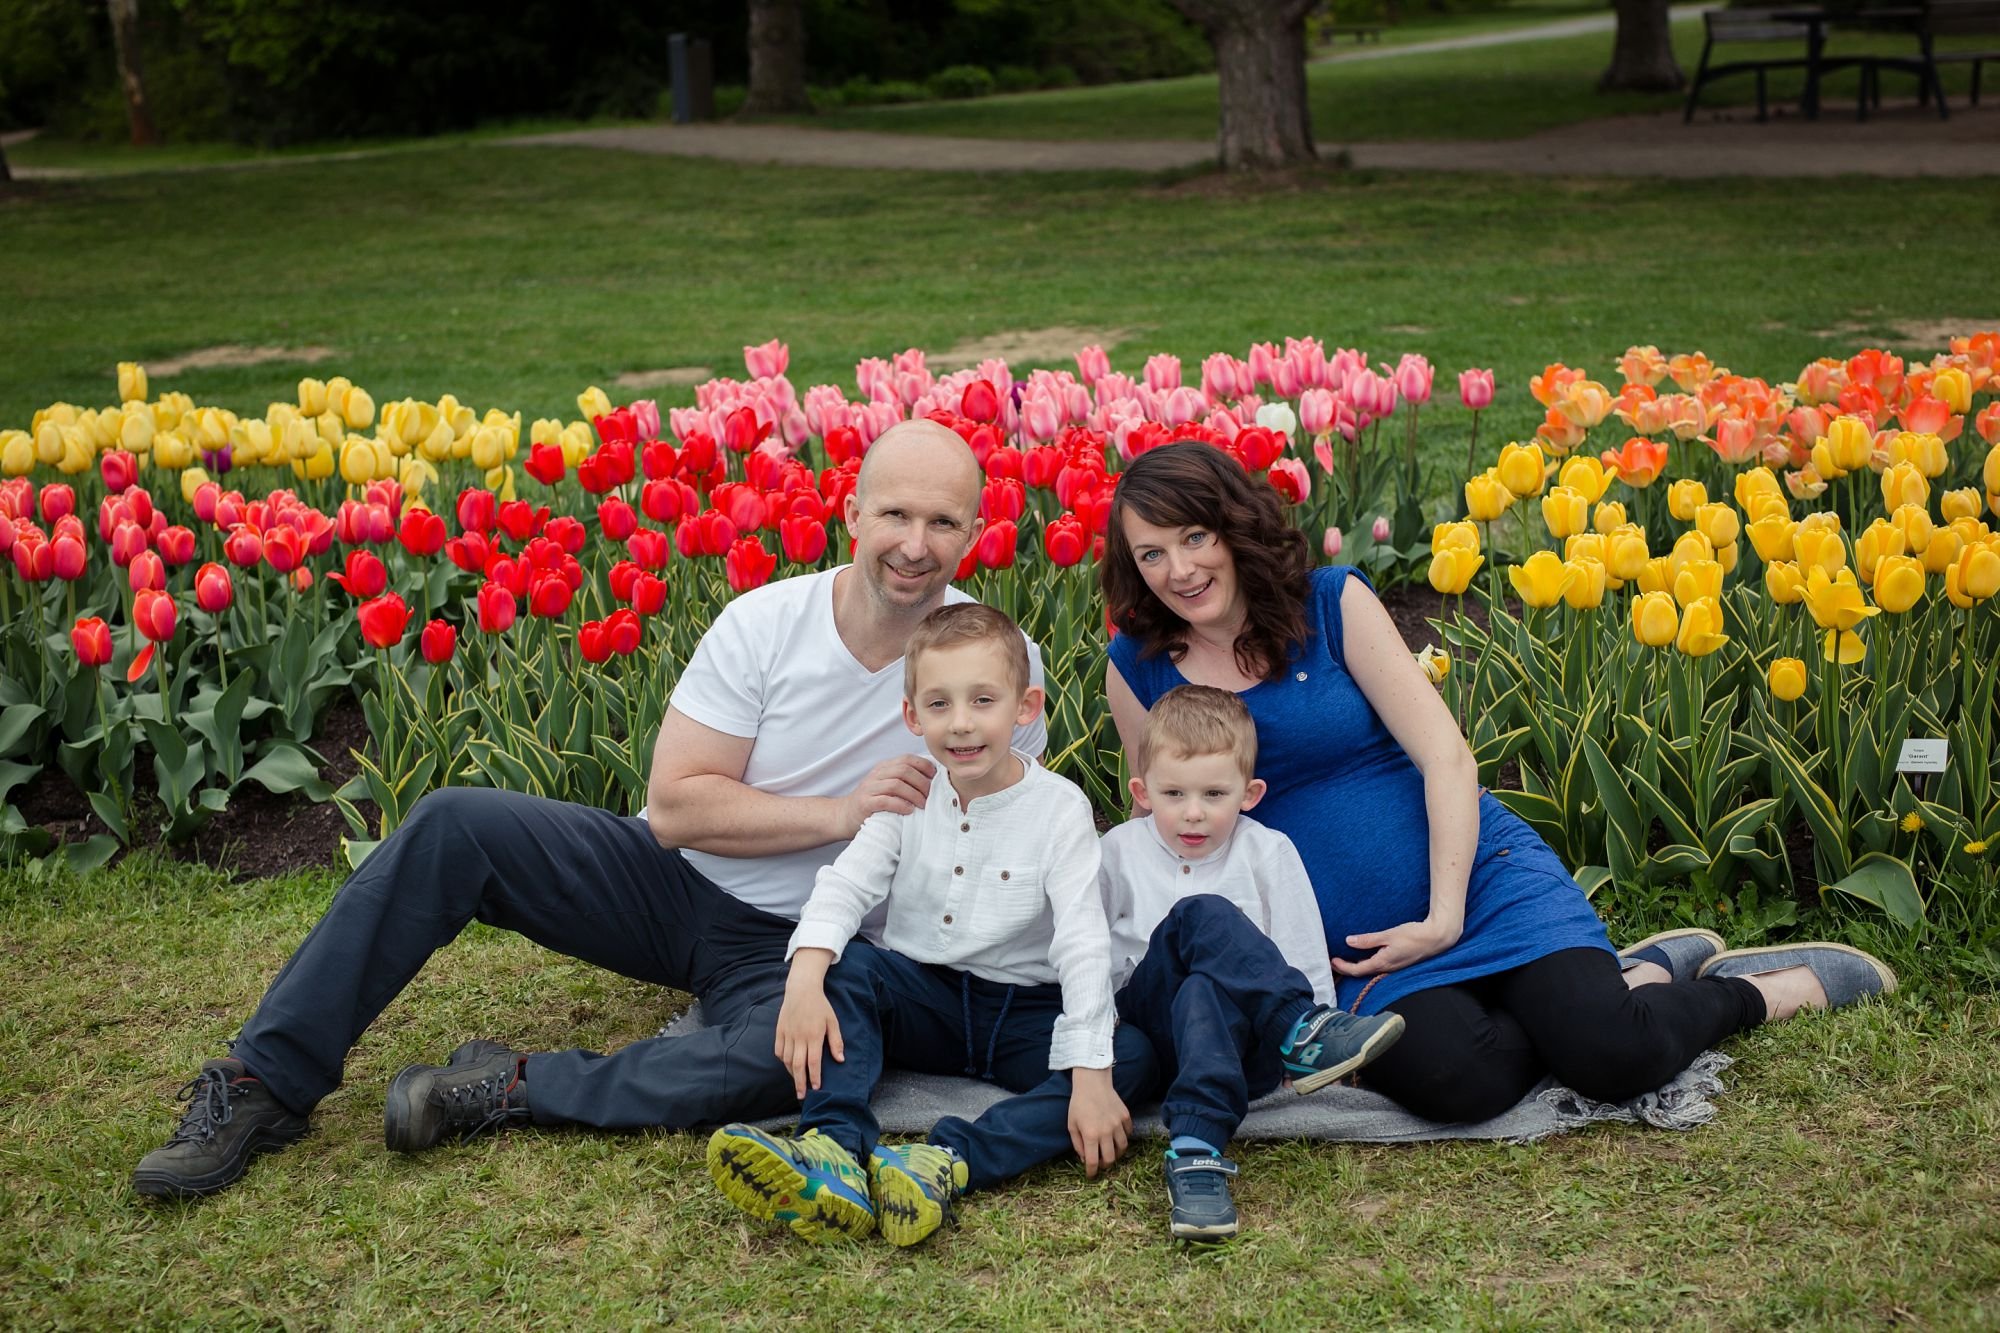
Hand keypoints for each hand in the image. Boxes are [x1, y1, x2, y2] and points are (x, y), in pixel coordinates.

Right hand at [775, 959, 841, 1098]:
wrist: (802, 989)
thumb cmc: (820, 1006)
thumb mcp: (833, 1022)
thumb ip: (836, 1041)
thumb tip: (840, 1060)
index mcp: (814, 1035)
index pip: (813, 1062)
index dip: (814, 1077)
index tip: (816, 1088)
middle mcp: (799, 1037)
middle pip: (797, 1065)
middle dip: (800, 1083)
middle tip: (802, 1096)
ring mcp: (788, 1034)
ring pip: (786, 1060)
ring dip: (791, 1073)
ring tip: (797, 1081)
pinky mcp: (779, 1031)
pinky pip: (779, 1051)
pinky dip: (782, 1060)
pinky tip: (788, 1065)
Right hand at [836, 755, 934, 837]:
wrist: (844, 815)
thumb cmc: (872, 803)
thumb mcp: (886, 786)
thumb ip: (903, 781)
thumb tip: (932, 781)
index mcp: (884, 768)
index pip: (907, 759)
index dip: (924, 766)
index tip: (935, 778)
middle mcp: (876, 775)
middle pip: (904, 770)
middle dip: (922, 783)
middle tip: (931, 796)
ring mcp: (869, 788)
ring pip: (896, 784)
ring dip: (914, 794)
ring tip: (923, 805)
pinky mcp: (865, 803)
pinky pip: (885, 801)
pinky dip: (900, 805)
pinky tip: (909, 810)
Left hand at [1065, 1067, 1131, 1177]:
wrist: (1092, 1083)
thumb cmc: (1078, 1104)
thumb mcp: (1071, 1125)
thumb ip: (1077, 1144)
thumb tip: (1085, 1158)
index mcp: (1090, 1135)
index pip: (1093, 1162)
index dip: (1092, 1172)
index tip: (1091, 1175)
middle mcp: (1106, 1132)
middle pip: (1110, 1158)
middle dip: (1104, 1165)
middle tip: (1100, 1163)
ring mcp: (1118, 1124)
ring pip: (1122, 1148)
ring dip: (1116, 1153)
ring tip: (1110, 1152)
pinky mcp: (1126, 1116)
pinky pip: (1128, 1133)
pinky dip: (1123, 1138)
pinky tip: (1116, 1137)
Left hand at [1333, 917, 1461, 977]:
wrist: (1437, 938)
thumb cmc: (1414, 935)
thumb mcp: (1389, 935)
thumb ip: (1369, 939)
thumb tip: (1349, 941)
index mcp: (1383, 962)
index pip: (1358, 969)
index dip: (1343, 967)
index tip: (1332, 960)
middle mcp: (1388, 968)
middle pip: (1362, 972)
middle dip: (1347, 968)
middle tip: (1334, 962)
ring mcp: (1394, 967)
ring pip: (1371, 970)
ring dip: (1357, 966)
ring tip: (1346, 959)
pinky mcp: (1399, 962)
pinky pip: (1379, 966)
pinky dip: (1368, 962)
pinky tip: (1365, 956)